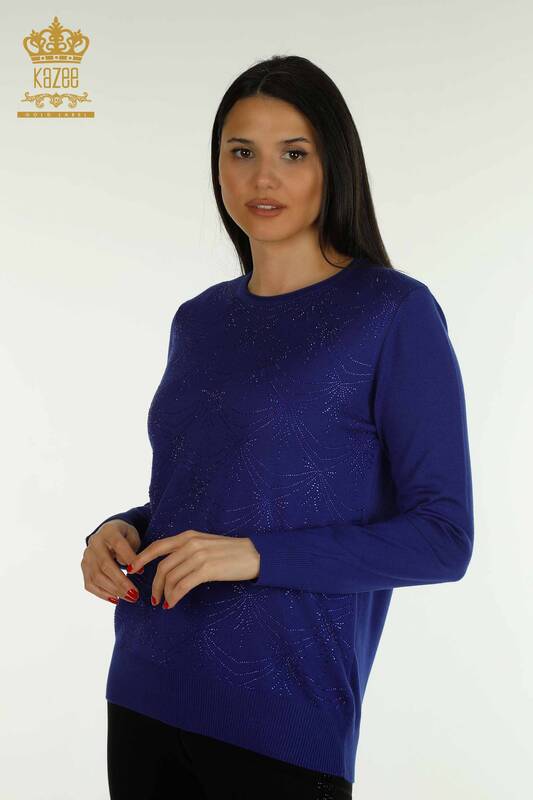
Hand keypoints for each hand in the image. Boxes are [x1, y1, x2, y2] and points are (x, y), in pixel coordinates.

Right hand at [81, 520, 143, 604]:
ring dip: (114, 590)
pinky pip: (89, 584)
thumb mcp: (133, 536)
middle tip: (135, 594)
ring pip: (97, 577)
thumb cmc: (125, 536)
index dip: (129, 558)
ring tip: (129, 598)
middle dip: (121, 582)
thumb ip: (132, 548)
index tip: (141, 571)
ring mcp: (87, 555)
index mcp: (109, 531)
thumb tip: (129, 568)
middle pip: (105, 565)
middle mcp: (94, 542)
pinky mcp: (84, 566)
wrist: (108, 533)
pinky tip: (116, 599)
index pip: (118, 545)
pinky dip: (102, 594)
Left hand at [128, 530, 260, 608]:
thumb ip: (188, 550)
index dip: (142, 559)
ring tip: (165, 603)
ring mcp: (199, 556)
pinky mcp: (207, 569)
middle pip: (162, 566)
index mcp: (189, 536)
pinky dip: (174, 596)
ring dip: (164, 593)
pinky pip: (182, 586)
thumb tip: (170, 566)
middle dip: (153, 584)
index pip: (158, 546)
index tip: (133, 570)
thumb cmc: (231, 552)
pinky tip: (173, 603)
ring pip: (170, 578)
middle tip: (153, 598)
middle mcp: (191, 543)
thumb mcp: (206, 544)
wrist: (255, 554)